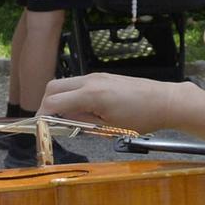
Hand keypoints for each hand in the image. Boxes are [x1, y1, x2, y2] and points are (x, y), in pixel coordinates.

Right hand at [40, 72, 183, 135]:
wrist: (165, 101)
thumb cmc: (143, 116)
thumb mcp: (109, 127)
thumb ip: (83, 122)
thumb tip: (63, 121)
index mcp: (91, 94)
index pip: (53, 101)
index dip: (42, 115)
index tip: (39, 126)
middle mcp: (90, 81)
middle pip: (53, 87)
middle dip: (45, 103)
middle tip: (48, 121)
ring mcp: (97, 77)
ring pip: (65, 84)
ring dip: (59, 99)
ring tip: (68, 118)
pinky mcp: (103, 77)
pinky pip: (78, 84)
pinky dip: (72, 95)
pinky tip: (82, 110)